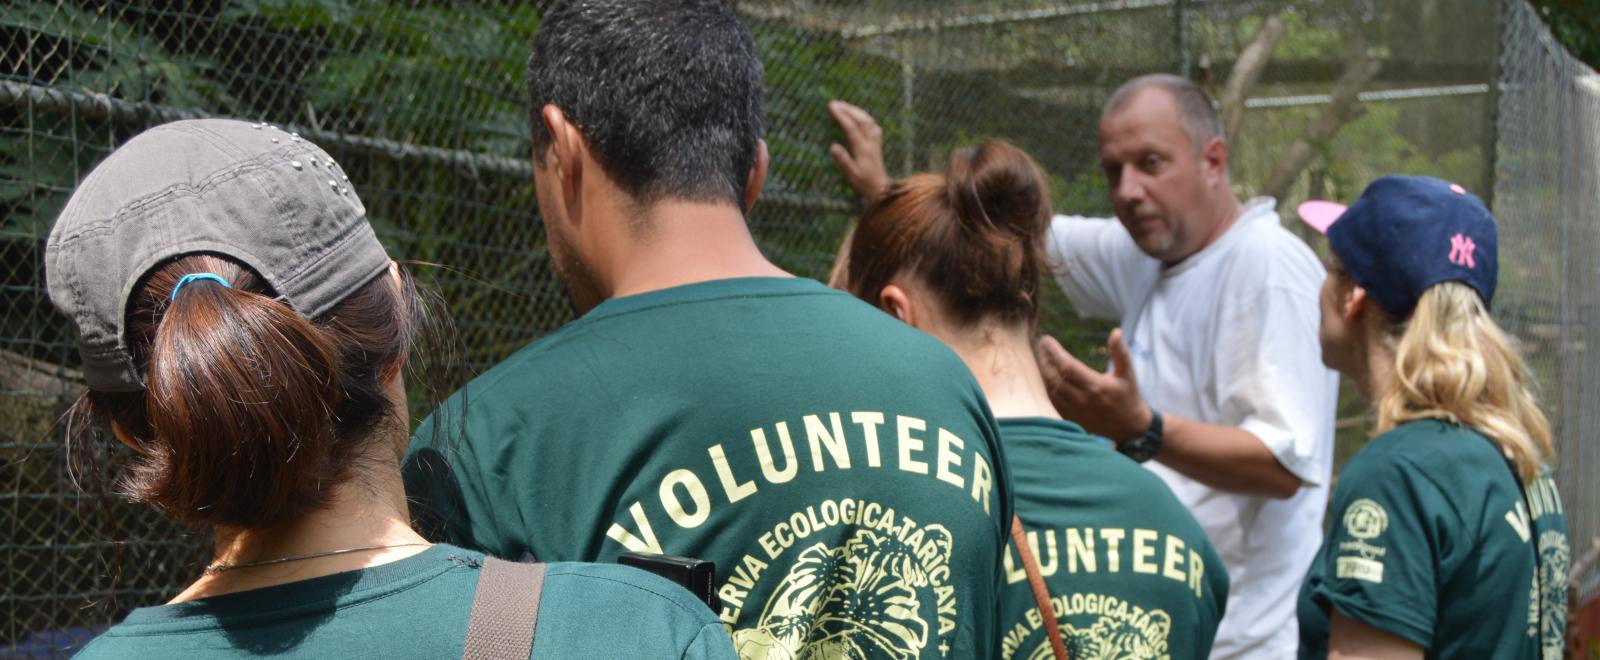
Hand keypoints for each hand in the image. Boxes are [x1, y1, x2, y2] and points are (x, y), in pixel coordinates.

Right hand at [827, 100, 890, 201]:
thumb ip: (843, 161)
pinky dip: (866, 119)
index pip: (851, 127)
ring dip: (857, 111)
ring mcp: (875, 143)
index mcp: (863, 149)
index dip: (841, 115)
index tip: (831, 106)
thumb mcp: (850, 175)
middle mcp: (870, 143)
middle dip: (848, 109)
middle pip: (861, 120)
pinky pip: (873, 127)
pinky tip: (862, 118)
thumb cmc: (863, 184)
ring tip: (846, 106)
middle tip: (835, 102)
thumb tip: (833, 146)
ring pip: (868, 121)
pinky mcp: (877, 146)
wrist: (881, 190)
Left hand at [1035, 329, 1152, 441]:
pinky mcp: (1069, 418)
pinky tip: (1043, 374)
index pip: (1067, 366)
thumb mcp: (1128, 373)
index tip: (1047, 339)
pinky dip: (1044, 385)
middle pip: (1053, 377)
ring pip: (1049, 389)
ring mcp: (1073, 411)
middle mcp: (1081, 400)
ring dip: (1041, 371)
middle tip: (1038, 345)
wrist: (1128, 428)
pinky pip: (1050, 400)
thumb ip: (1120, 352)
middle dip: (1042, 359)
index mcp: (1095, 386)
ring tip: (1038, 356)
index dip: (1054, 352)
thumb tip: (1116, 332)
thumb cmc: (1128, 396)